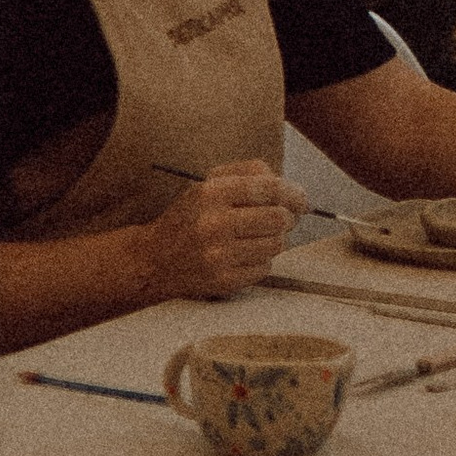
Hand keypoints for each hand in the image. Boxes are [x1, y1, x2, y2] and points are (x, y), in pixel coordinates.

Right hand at [142, 162, 306, 303]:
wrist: (154, 260)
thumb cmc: (190, 216)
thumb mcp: (210, 182)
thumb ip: (250, 173)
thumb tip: (289, 188)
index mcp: (212, 193)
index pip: (270, 188)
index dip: (293, 193)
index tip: (301, 199)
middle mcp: (214, 224)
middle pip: (279, 218)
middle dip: (287, 217)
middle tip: (283, 218)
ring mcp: (218, 256)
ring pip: (276, 244)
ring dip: (275, 239)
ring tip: (257, 236)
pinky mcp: (223, 281)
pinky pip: (265, 268)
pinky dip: (261, 260)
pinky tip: (244, 255)